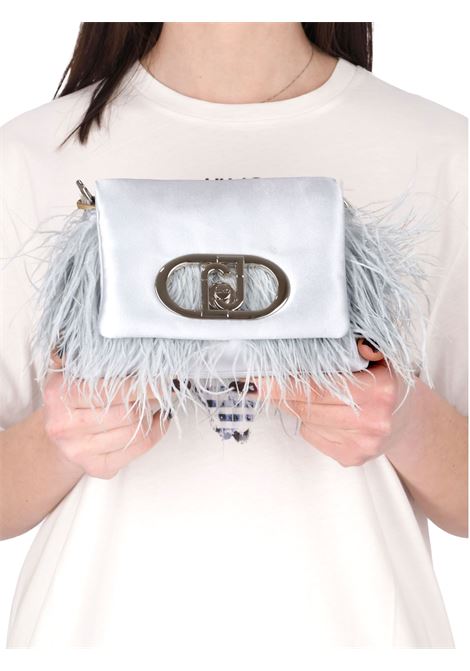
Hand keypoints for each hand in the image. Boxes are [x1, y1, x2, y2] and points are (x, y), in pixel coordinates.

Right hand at [42, 353, 169, 478]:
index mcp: (59, 395)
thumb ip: (91, 356)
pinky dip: (155, 433)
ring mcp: (79, 451)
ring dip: (153, 416)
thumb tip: (126, 344)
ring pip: (136, 433)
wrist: (58, 430)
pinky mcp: (97, 468)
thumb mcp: (72, 370)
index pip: (112, 391)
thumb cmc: (73, 396)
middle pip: (128, 414)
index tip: (163, 379)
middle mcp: (65, 426)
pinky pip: (138, 450)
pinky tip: (155, 421)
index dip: (143, 385)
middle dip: (151, 401)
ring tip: (155, 404)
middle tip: (163, 390)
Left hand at [259, 349, 408, 467]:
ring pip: (307, 422)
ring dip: (296, 407)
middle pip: (308, 406)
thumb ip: (364, 345)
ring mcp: (362, 444)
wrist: (407, 418)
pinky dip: (309, 422)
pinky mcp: (352, 458)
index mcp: (379, 391)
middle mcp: (372, 421)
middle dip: (281, 393)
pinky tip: (322, 411)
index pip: (317, 387)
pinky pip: (313, 436)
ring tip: (298, 392)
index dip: (283, 382)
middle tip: (260, 381)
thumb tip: (349, 342)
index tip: (258, 377)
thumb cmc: (388, 382)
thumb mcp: (382, 356)